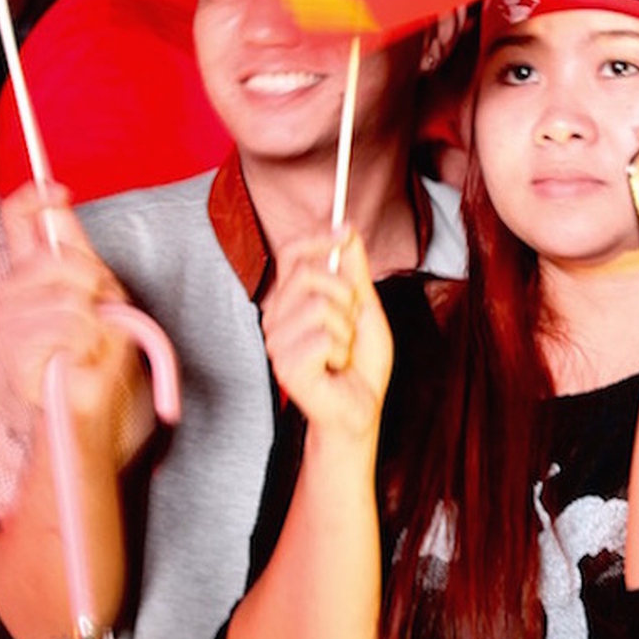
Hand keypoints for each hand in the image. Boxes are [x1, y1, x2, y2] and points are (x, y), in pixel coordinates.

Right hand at [0, 185, 140, 436]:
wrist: (91, 400)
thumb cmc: (98, 347)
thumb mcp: (103, 292)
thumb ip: (81, 252)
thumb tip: (61, 200)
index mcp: (30, 270)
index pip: (17, 219)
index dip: (33, 197)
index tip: (58, 191)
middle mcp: (11, 289)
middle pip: (58, 258)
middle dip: (94, 283)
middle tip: (98, 311)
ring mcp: (7, 320)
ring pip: (70, 298)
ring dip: (95, 323)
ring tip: (88, 342)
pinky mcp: (13, 351)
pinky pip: (66, 328)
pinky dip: (87, 343)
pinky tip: (76, 357)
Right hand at [259, 231, 391, 446]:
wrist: (360, 409)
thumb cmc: (359, 362)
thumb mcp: (363, 307)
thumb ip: (353, 271)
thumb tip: (347, 229)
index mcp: (289, 300)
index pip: (292, 253)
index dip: (318, 236)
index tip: (346, 230)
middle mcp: (275, 318)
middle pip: (311, 273)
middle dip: (345, 294)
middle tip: (350, 322)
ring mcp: (276, 343)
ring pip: (320, 307)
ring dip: (346, 330)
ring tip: (342, 351)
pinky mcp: (286, 367)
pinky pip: (324, 338)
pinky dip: (342, 352)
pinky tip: (335, 368)